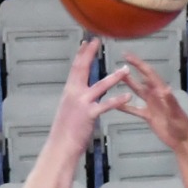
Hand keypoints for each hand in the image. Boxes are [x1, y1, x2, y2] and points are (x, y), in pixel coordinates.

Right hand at [46, 38, 132, 156]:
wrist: (60, 146)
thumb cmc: (65, 130)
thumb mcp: (68, 109)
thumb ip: (75, 98)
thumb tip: (78, 92)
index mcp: (69, 92)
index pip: (75, 68)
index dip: (81, 54)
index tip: (86, 42)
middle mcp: (73, 94)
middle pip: (82, 69)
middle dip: (89, 54)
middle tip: (97, 41)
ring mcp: (81, 104)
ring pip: (99, 86)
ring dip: (114, 77)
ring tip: (125, 69)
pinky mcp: (89, 115)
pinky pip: (105, 105)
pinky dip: (117, 100)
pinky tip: (127, 96)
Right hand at [117, 55, 187, 150]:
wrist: (182, 140)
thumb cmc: (181, 126)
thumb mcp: (175, 113)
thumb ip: (170, 101)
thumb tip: (165, 88)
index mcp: (162, 92)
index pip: (149, 74)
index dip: (138, 64)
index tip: (127, 56)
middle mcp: (156, 96)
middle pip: (142, 79)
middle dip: (132, 70)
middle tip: (120, 62)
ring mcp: (152, 105)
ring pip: (138, 92)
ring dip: (129, 85)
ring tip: (116, 78)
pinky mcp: (148, 116)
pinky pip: (135, 109)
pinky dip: (126, 107)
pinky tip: (116, 105)